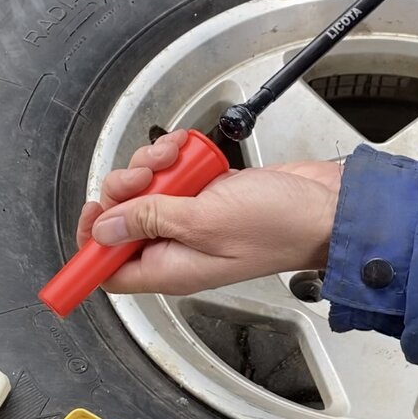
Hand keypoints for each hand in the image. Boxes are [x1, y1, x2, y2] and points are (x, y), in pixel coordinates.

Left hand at [76, 130, 341, 294]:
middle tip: (149, 175)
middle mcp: (177, 247)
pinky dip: (176, 155)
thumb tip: (103, 228)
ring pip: (146, 189)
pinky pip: (174, 172)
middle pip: (122, 219)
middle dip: (126, 188)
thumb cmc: (279, 228)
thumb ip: (150, 221)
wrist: (325, 207)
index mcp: (171, 268)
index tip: (96, 208)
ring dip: (153, 165)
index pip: (109, 268)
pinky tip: (191, 150)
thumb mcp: (205, 222)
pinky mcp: (207, 193)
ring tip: (178, 159)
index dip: (92, 240)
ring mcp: (192, 218)